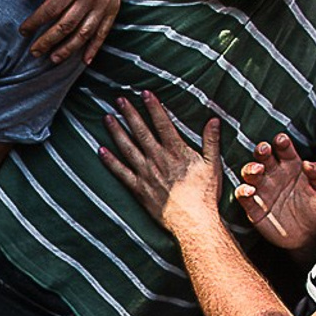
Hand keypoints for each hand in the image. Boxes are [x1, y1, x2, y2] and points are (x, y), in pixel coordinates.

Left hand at [19, 0, 127, 63]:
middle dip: (48, 41)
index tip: (23, 31)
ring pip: (84, 33)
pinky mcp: (113, 9)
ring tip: (53, 59)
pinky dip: (94, 48)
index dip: (35, 22)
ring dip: (68, 49)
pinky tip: (83, 61)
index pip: (51, 9)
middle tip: (34, 51)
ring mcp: (104, 4)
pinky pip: (103, 33)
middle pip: (66, 25)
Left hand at [98, 92, 219, 236]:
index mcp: (176, 151)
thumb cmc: (206, 194)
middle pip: (141, 131)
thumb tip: (214, 119)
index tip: (145, 93)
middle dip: (130, 114)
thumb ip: (211, 141)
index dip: (153, 107)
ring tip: (107, 118)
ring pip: (128, 148)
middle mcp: (158, 159)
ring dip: (116, 131)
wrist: (194, 221)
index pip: (162, 124)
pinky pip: (121, 172)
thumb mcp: (212, 164)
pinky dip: (110, 161)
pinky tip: (100, 150)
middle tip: (119, 99)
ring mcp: (146, 174)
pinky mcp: (139, 189)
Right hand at [233, 134, 315, 250]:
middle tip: (264, 150)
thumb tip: (309, 163)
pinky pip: (243, 196)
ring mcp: (262, 190)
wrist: (309, 236)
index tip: (281, 140)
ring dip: (251, 168)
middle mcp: (274, 175)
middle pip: (263, 157)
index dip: (281, 143)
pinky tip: (249, 191)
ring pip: (249, 173)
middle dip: (261, 150)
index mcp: (291, 166)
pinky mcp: (254, 207)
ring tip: (258, 170)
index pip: (284, 150)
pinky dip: (243, 191)